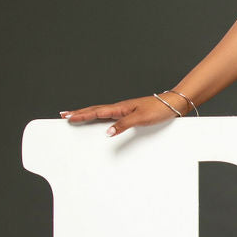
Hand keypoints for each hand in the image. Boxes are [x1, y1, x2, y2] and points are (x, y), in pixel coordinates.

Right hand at [60, 94, 186, 136]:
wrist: (172, 104)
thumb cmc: (159, 109)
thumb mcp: (140, 118)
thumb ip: (123, 125)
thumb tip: (107, 132)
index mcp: (119, 107)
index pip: (96, 111)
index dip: (81, 114)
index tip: (67, 117)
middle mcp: (120, 108)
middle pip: (94, 110)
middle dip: (78, 113)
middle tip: (64, 116)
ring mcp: (124, 110)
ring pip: (100, 112)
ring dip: (87, 114)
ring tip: (75, 117)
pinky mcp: (130, 114)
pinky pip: (109, 116)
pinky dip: (99, 117)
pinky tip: (98, 121)